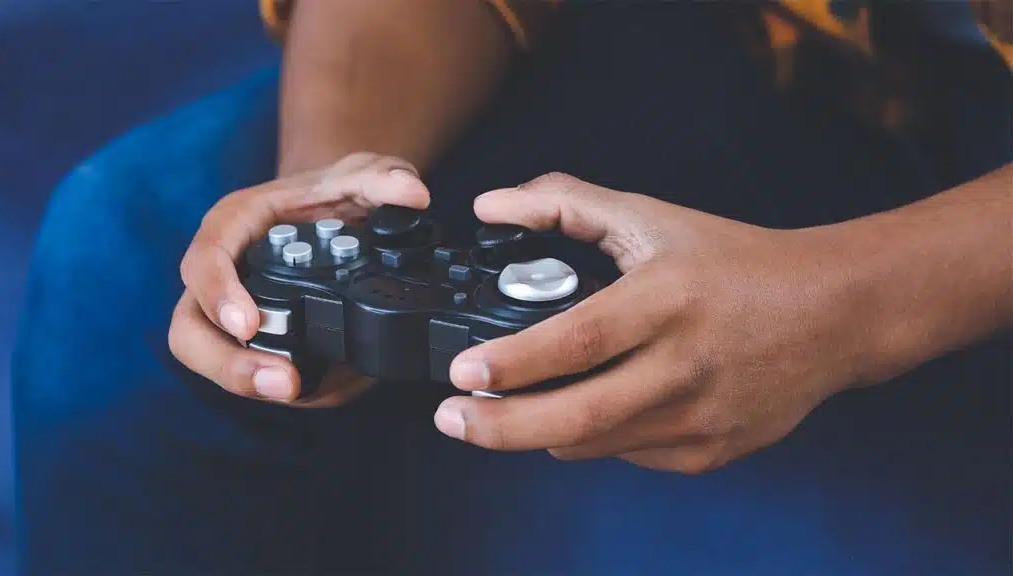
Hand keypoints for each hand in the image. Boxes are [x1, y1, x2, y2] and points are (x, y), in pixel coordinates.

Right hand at [169, 153, 429, 405]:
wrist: (338, 216)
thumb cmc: (333, 195)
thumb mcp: (361, 176)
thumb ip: (384, 178)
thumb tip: (413, 195)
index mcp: (234, 226)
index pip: (205, 259)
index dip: (218, 294)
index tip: (248, 323)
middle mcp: (223, 275)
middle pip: (192, 328)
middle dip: (228, 363)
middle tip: (282, 382)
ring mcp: (236, 314)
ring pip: (215, 360)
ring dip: (252, 384)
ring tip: (300, 390)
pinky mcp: (261, 344)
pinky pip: (259, 374)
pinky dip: (293, 386)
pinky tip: (333, 384)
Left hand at [434, 173, 874, 472]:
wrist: (831, 313)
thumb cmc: (735, 262)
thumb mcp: (651, 218)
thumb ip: (565, 204)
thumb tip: (491, 206)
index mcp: (667, 300)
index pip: (578, 340)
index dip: (514, 362)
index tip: (461, 371)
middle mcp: (686, 366)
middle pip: (578, 417)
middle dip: (499, 427)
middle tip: (450, 419)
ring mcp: (702, 418)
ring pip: (595, 444)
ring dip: (536, 433)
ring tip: (498, 413)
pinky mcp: (713, 451)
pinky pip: (629, 454)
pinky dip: (592, 438)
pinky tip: (582, 412)